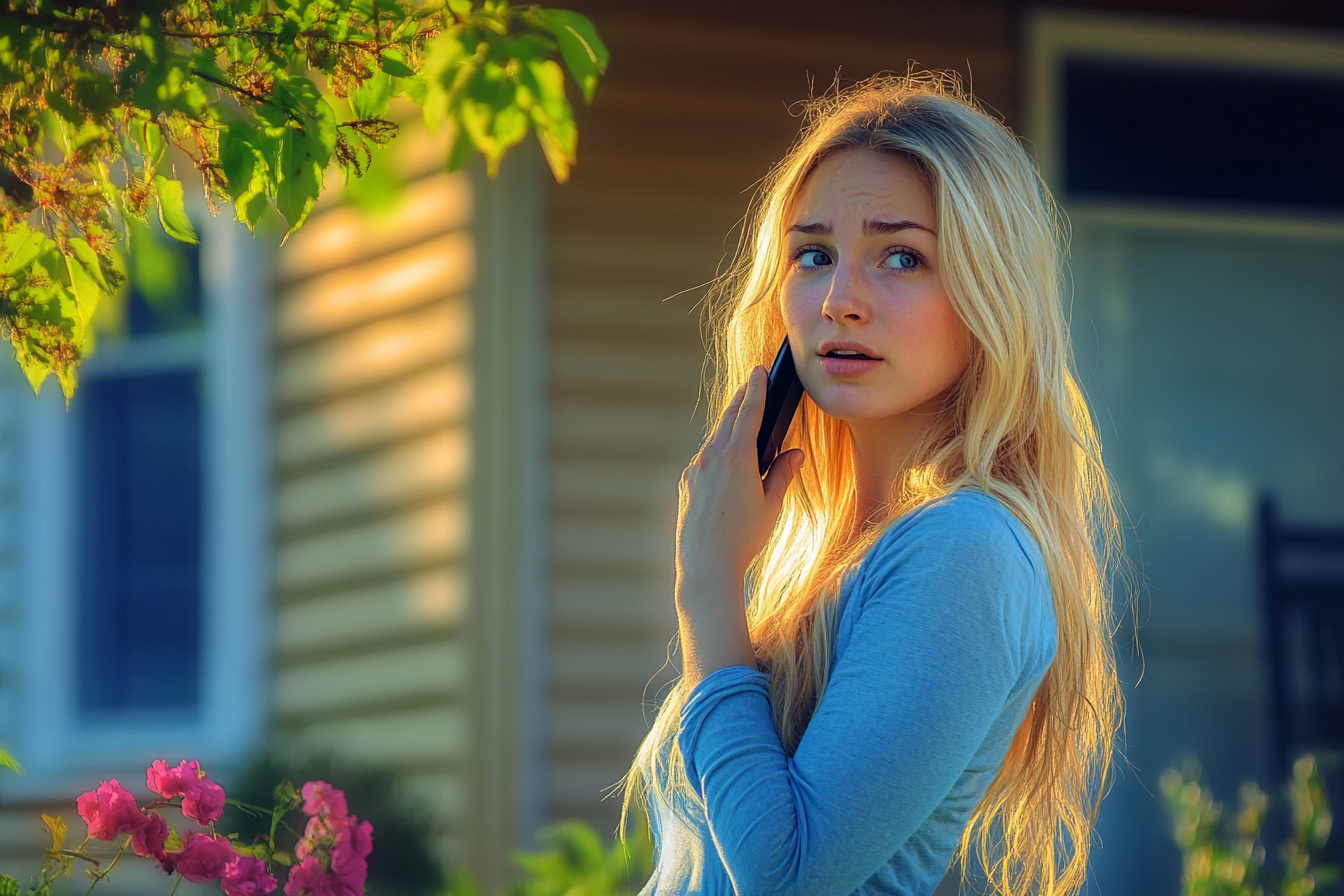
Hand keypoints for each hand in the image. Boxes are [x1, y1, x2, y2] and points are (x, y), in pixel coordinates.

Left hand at [676, 366, 804, 607]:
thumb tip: (795, 453)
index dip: (757, 388)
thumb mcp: (772, 504)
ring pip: (715, 438)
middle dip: (742, 398)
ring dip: (729, 425)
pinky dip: (718, 450)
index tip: (760, 370)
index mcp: (737, 456)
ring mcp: (695, 469)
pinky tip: (726, 457)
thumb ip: (783, 473)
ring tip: (742, 417)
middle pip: (729, 417)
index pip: (749, 411)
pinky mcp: (686, 484)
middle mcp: (711, 456)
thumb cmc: (744, 538)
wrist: (706, 564)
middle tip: (752, 382)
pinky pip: (705, 458)